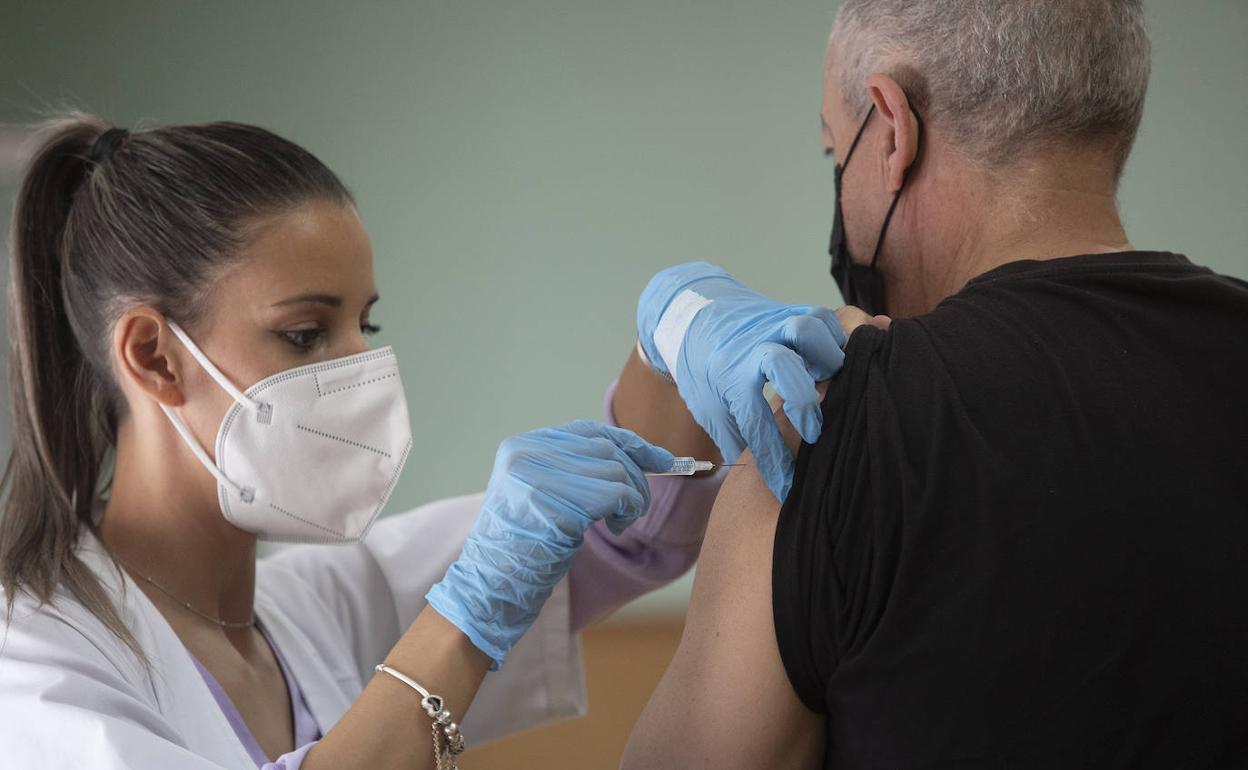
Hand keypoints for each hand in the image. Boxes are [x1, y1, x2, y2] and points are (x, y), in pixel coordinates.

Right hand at [425, 420, 673, 668]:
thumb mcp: (541, 494)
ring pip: (617, 470)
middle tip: (636, 505)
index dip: (627, 442)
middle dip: (636, 474)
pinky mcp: (557, 506)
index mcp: (520, 447)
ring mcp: (539, 479)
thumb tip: (639, 454)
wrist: (491, 585)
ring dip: (634, 497)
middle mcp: (526, 455)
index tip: (659, 458)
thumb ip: (575, 468)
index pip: (587, 430)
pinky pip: (617, 494)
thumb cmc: (524, 546)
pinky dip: (629, 510)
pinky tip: (617, 527)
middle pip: (606, 448)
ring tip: (621, 521)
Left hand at [637, 261, 847, 500]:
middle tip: (813, 431)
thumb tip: (764, 478)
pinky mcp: (793, 311)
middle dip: (803, 401)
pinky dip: (840, 338)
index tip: (787, 486)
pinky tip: (838, 360)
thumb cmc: (704, 371)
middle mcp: (753, 347)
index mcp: (728, 377)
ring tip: (834, 383)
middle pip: (782, 363)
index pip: (753, 422)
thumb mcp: (707, 408)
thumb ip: (735, 438)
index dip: (773, 459)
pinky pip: (826, 317)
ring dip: (830, 357)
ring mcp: (774, 324)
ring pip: (810, 328)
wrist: (694, 316)